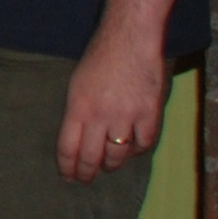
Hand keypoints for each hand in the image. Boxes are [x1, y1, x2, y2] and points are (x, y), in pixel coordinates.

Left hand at [60, 32, 167, 181]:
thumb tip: (78, 138)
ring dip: (112, 164)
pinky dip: (137, 150)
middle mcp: (100, 116)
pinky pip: (143, 144)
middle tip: (85, 180)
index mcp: (78, 108)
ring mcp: (126, 117)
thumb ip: (78, 111)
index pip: (68, 148)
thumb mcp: (77, 84)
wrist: (130, 39)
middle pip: (91, 157)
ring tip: (108, 166)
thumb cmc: (100, 57)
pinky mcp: (150, 114)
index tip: (68, 176)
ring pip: (118, 155)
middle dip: (87, 173)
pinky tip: (132, 150)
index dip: (68, 167)